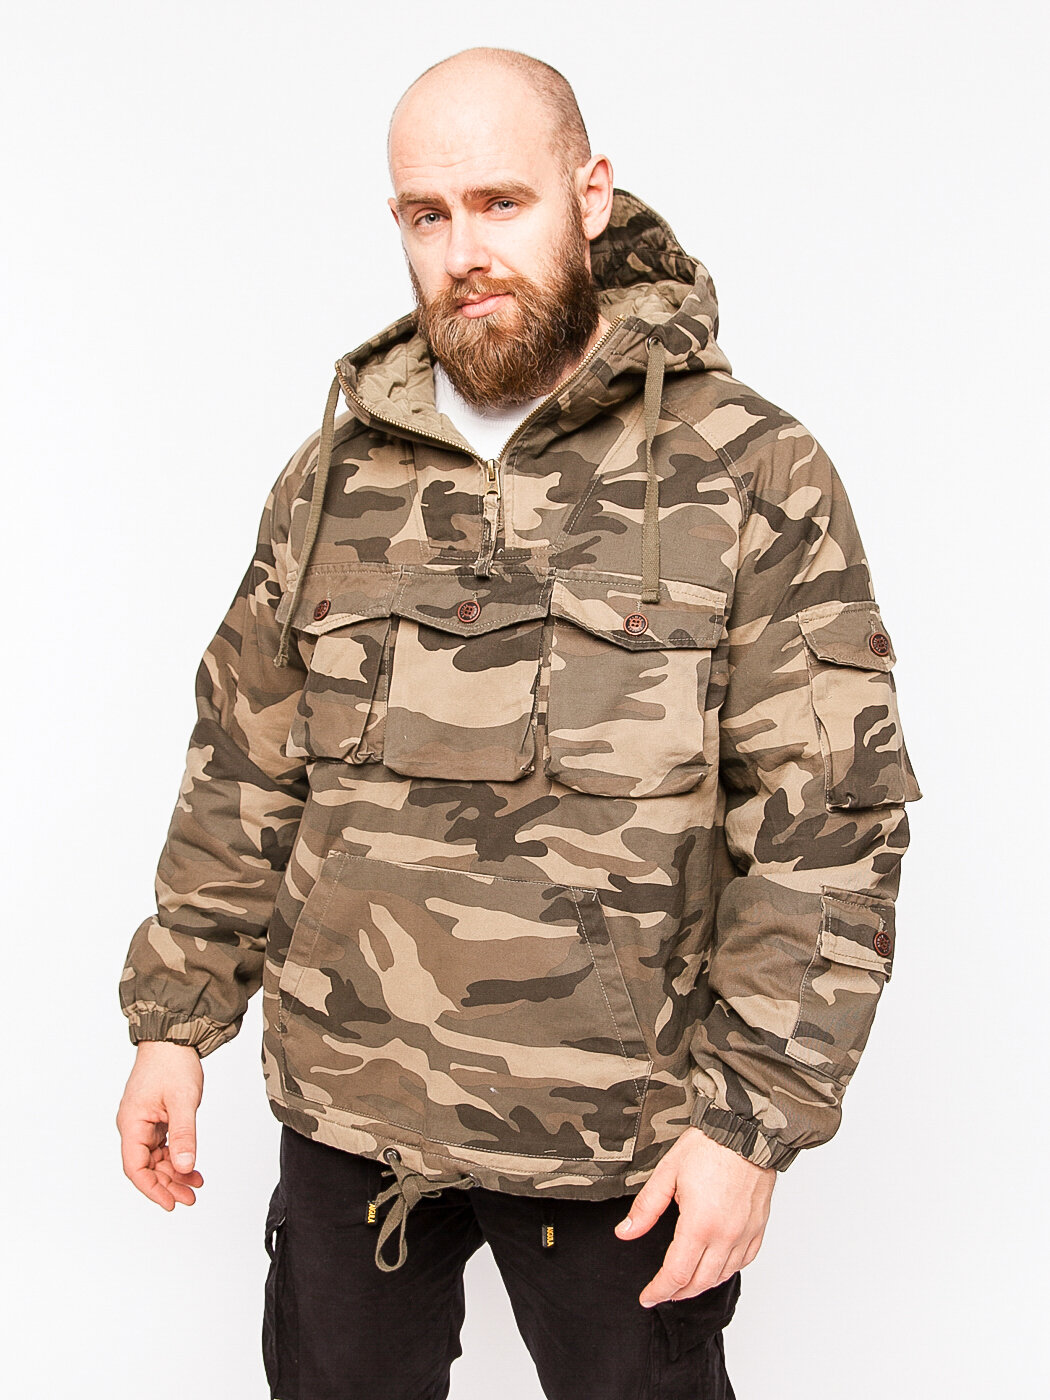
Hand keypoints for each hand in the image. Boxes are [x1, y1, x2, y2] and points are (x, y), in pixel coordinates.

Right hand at [117, 1041, 204, 1209]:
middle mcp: (134, 1126)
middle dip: (168, 1184)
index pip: (135, 1168)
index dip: (152, 1189)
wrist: (174, 1039)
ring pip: (156, 1158)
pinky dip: (177, 1156)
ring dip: (175, 1173)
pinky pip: (163, 1145)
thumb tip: (185, 1167)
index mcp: (132, 1123)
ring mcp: (144, 1122)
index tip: (170, 1203)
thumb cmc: (173, 1064)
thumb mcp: (183, 1101)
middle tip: (190, 1198)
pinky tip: (192, 1167)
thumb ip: (184, 1135)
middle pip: (146, 1166)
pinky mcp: (155, 1117)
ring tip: (195, 1186)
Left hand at [615, 1126, 774, 1305]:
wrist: (746, 1131)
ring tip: (683, 1284)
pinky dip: (726, 1272)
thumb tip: (625, 1232)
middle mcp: (725, 1235)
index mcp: (700, 1224)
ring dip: (700, 1285)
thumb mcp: (668, 1173)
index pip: (676, 1273)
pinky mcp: (758, 1228)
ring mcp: (744, 1234)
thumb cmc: (708, 1147)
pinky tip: (714, 1269)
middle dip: (677, 1292)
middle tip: (661, 1293)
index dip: (659, 1290)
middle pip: (699, 1282)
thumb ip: (646, 1207)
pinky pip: (743, 1262)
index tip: (647, 1297)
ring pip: (722, 1276)